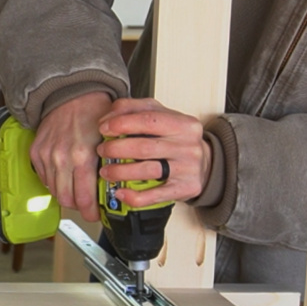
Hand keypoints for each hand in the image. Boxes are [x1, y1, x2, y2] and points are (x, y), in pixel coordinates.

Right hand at [30, 92, 112, 221]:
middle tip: (87, 206)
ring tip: (77, 191)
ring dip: (66, 195)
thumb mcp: (111, 139)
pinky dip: (55, 181)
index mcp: (82, 156)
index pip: (83, 199)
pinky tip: (65, 176)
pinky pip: (44, 178)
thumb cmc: (94, 112)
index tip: (96, 215)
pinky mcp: (36, 153)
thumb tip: (115, 188)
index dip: (91, 213)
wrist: (72, 93)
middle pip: (67, 200)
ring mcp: (46, 156)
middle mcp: (61, 159)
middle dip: (78, 207)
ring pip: (54, 191)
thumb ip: (111, 164)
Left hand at [96, 98, 211, 206]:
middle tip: (102, 151)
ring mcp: (187, 169)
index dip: (121, 124)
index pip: (148, 120)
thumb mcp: (161, 116)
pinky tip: (120, 192)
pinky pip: (155, 195)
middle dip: (116, 149)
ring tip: (106, 171)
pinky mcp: (184, 189)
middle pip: (144, 147)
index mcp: (183, 124)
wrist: (205, 163)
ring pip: (147, 171)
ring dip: (120, 172)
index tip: (104, 128)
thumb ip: (134, 109)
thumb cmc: (176, 138)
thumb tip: (108, 117)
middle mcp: (188, 146)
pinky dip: (134, 196)